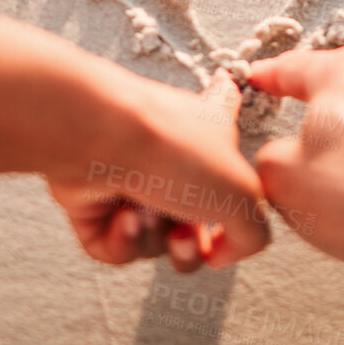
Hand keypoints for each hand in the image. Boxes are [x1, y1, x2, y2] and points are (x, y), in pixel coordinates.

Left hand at [47, 70, 270, 271]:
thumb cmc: (171, 148)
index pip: (226, 108)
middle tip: (183, 235)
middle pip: (193, 214)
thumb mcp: (243, 194)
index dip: (231, 103)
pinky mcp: (91, 202)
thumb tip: (221, 255)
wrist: (96, 139)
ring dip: (154, 237)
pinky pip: (115, 247)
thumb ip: (253, 232)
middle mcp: (170, 149)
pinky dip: (121, 241)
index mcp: (211, 127)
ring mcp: (129, 175)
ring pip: (154, 238)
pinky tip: (121, 216)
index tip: (229, 89)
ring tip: (144, 210)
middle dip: (191, 243)